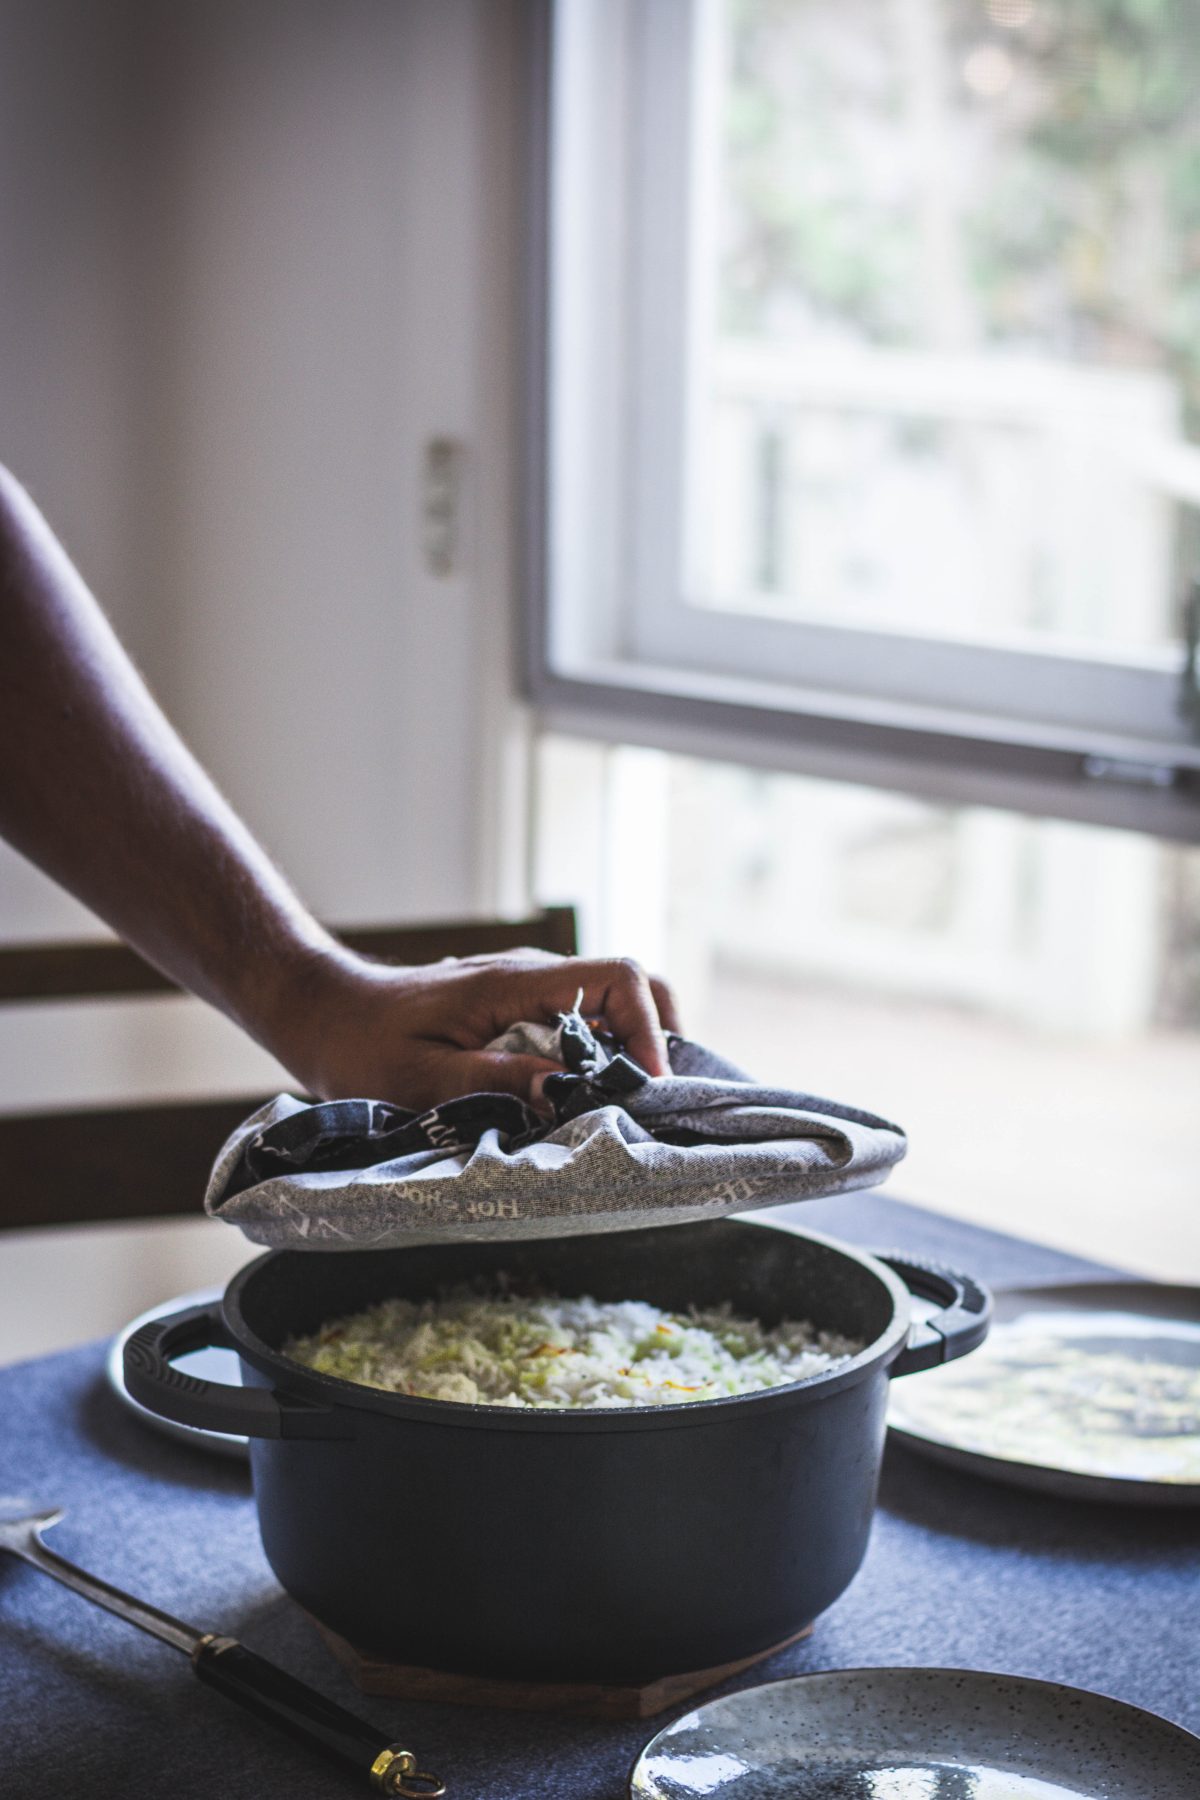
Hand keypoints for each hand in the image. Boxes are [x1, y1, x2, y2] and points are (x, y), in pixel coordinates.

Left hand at [273, 947, 681, 1110]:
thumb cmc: (362, 1047)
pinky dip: (597, 1055)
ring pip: (608, 1005)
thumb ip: (492, 1081)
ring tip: (616, 1107)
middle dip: (654, 1038)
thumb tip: (561, 1092)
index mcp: (514, 983)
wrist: (324, 1012)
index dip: (648, 1028)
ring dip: (625, 1050)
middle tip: (647, 1100)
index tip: (647, 1085)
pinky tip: (578, 1099)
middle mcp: (531, 975)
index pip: (617, 979)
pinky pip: (578, 1020)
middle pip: (629, 987)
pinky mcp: (517, 1006)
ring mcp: (527, 987)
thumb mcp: (420, 1078)